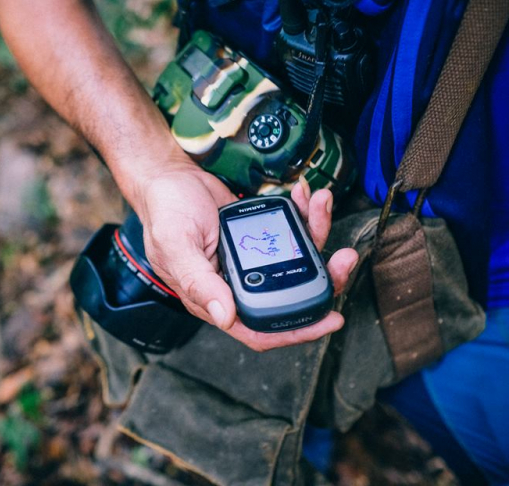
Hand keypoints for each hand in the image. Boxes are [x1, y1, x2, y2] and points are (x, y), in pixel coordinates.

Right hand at [135, 163, 358, 351]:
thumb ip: (199, 282)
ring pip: (295, 260)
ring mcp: (250, 260)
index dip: (297, 332)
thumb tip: (225, 317)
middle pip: (289, 295)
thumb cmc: (164, 212)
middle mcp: (236, 284)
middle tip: (343, 259)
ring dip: (316, 235)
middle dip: (322, 278)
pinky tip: (305, 197)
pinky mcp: (259, 235)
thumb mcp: (177, 247)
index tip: (331, 321)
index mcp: (214, 298)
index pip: (260, 330)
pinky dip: (303, 215)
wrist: (168, 177)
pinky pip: (290, 232)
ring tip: (322, 206)